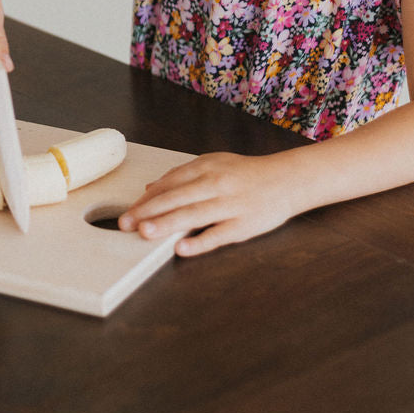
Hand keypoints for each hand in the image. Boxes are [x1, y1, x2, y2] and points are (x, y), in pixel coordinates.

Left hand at [117, 151, 300, 256]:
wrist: (287, 180)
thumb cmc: (245, 173)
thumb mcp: (213, 164)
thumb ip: (182, 176)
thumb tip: (151, 188)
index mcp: (206, 167)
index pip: (170, 183)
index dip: (147, 198)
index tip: (129, 211)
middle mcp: (215, 184)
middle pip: (176, 198)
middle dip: (148, 211)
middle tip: (126, 223)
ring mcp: (229, 205)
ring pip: (193, 215)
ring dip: (167, 224)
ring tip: (145, 233)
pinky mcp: (243, 225)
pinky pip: (218, 235)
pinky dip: (199, 241)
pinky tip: (181, 248)